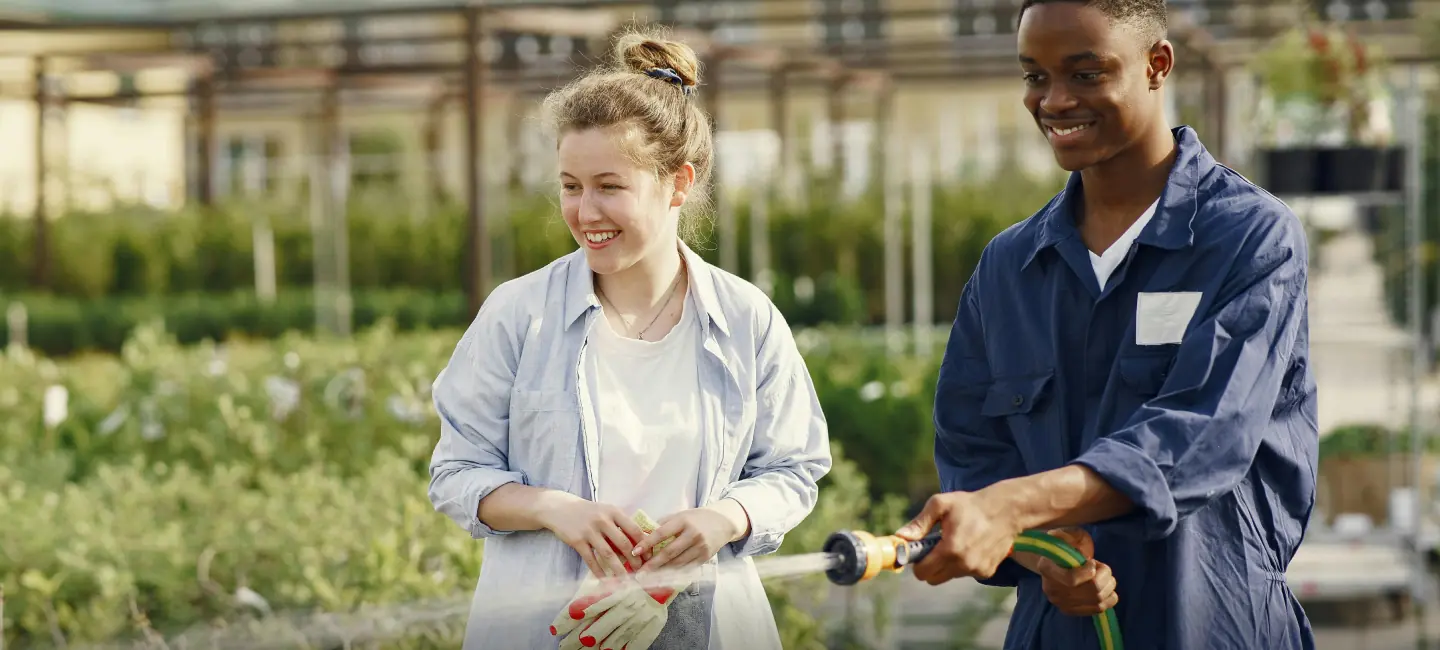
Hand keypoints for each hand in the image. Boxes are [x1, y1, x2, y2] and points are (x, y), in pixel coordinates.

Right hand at [542, 497, 647, 577]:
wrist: (560, 508)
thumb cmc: (589, 512)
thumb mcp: (606, 512)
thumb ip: (620, 525)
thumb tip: (640, 543)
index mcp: (614, 512)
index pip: (634, 529)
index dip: (644, 545)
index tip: (649, 557)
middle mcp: (603, 520)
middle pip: (623, 544)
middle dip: (634, 560)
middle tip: (640, 572)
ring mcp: (589, 531)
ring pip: (608, 554)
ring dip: (618, 569)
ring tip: (625, 580)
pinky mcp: (577, 541)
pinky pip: (591, 559)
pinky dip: (598, 571)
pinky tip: (605, 580)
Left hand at [550, 578, 642, 649]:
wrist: (667, 581)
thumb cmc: (635, 580)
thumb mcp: (615, 581)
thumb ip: (597, 591)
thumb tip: (573, 610)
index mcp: (619, 589)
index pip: (590, 606)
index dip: (571, 617)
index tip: (556, 628)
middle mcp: (629, 604)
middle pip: (600, 626)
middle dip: (579, 638)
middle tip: (565, 645)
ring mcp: (641, 617)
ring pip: (615, 638)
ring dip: (597, 647)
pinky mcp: (651, 626)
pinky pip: (634, 643)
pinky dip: (621, 649)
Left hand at [631, 504, 742, 572]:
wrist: (723, 522)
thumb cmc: (696, 518)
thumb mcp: (680, 515)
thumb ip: (664, 524)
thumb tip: (643, 535)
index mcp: (683, 521)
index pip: (661, 533)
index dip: (647, 543)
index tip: (635, 552)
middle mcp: (692, 534)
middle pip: (669, 552)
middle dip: (653, 564)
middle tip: (639, 574)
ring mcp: (700, 547)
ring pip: (678, 563)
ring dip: (662, 571)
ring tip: (648, 577)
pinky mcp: (705, 557)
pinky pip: (687, 567)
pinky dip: (675, 573)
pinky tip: (664, 577)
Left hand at [893, 490, 1021, 585]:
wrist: (1006, 510)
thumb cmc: (970, 505)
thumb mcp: (941, 505)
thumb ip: (919, 523)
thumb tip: (900, 537)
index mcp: (950, 550)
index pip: (922, 573)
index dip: (917, 563)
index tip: (919, 552)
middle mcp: (964, 564)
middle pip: (933, 578)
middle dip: (930, 565)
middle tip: (935, 547)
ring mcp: (977, 570)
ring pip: (949, 576)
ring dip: (947, 564)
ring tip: (956, 541)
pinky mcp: (986, 572)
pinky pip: (965, 573)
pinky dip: (963, 564)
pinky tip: (970, 545)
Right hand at [1033, 528, 1117, 616]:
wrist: (1054, 562)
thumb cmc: (1064, 545)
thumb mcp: (1065, 534)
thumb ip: (1069, 537)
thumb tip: (1076, 547)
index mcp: (1046, 568)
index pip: (1072, 579)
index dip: (1089, 571)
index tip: (1092, 562)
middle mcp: (1051, 589)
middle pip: (1092, 590)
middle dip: (1104, 576)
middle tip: (1101, 567)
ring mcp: (1061, 603)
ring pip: (1098, 599)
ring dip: (1109, 585)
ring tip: (1103, 575)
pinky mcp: (1071, 611)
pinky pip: (1099, 608)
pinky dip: (1110, 597)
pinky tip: (1106, 588)